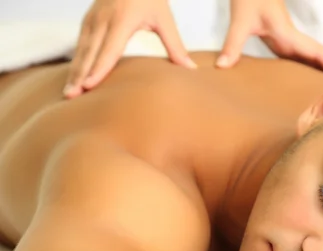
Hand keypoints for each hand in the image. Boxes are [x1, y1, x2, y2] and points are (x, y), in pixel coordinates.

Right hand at [64, 0, 194, 98]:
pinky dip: (76, 62)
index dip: (99, 69)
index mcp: (122, 19)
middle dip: (79, 76)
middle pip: (90, 53)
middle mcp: (103, 19)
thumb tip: (191, 69)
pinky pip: (80, 45)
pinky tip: (74, 78)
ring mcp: (93, 19)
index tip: (89, 86)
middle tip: (71, 97)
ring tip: (69, 94)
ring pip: (81, 50)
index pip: (109, 49)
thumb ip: (175, 46)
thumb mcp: (165, 18)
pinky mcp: (89, 20)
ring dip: (74, 72)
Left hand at [218, 0, 322, 82]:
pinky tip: (316, 89)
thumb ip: (233, 44)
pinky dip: (314, 75)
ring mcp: (293, 45)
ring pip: (318, 63)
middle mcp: (297, 42)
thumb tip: (223, 66)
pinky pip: (305, 64)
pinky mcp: (285, 47)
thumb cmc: (249, 0)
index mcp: (292, 37)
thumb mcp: (240, 21)